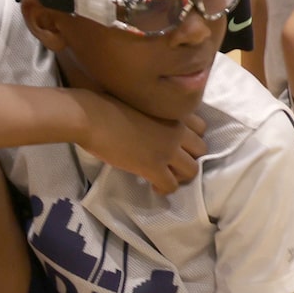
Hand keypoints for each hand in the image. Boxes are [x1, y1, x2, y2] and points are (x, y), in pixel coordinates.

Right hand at [79, 91, 206, 193]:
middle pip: (201, 150)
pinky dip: (164, 189)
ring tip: (165, 176)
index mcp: (173, 113)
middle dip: (189, 158)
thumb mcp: (140, 104)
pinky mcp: (154, 167)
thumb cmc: (105, 105)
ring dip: (180, 176)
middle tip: (171, 163)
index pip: (201, 128)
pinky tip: (153, 186)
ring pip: (192, 170)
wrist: (92, 117)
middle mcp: (177, 131)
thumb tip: (149, 127)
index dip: (190, 138)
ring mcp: (167, 150)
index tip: (176, 144)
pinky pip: (171, 185)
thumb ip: (154, 115)